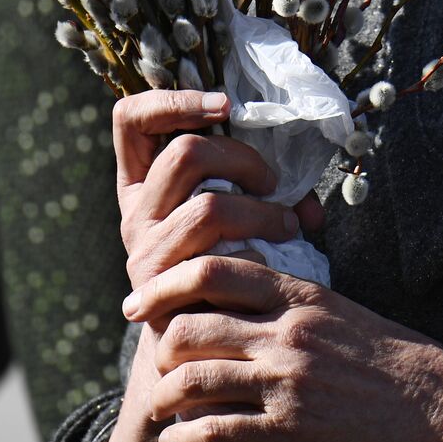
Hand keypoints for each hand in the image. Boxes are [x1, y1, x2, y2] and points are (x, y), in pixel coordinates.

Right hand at [112, 89, 325, 289]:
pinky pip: (217, 254)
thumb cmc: (231, 260)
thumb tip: (311, 204)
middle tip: (272, 182)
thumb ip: (263, 188)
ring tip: (288, 223)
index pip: (131, 118)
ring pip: (207, 205)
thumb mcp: (236, 208)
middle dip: (244, 158)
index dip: (174, 100)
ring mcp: (146, 251)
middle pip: (184, 153)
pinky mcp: (166, 287)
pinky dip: (257, 244)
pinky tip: (275, 254)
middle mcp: (136, 212)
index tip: (225, 106)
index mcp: (144, 181)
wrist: (205, 341)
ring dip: (261, 209)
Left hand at [124, 256, 442, 441]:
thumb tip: (239, 298)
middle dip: (160, 346)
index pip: (217, 271)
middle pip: (192, 326)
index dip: (167, 283)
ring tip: (163, 404)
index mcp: (300, 295)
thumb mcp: (340, 309)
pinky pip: (215, 429)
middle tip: (152, 360)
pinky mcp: (290, 427)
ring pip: (193, 379)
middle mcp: (288, 333)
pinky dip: (185, 435)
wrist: (433, 402)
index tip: (140, 300)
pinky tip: (181, 438)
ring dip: (165, 395)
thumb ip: (290, 301)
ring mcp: (286, 381)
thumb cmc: (387, 355)